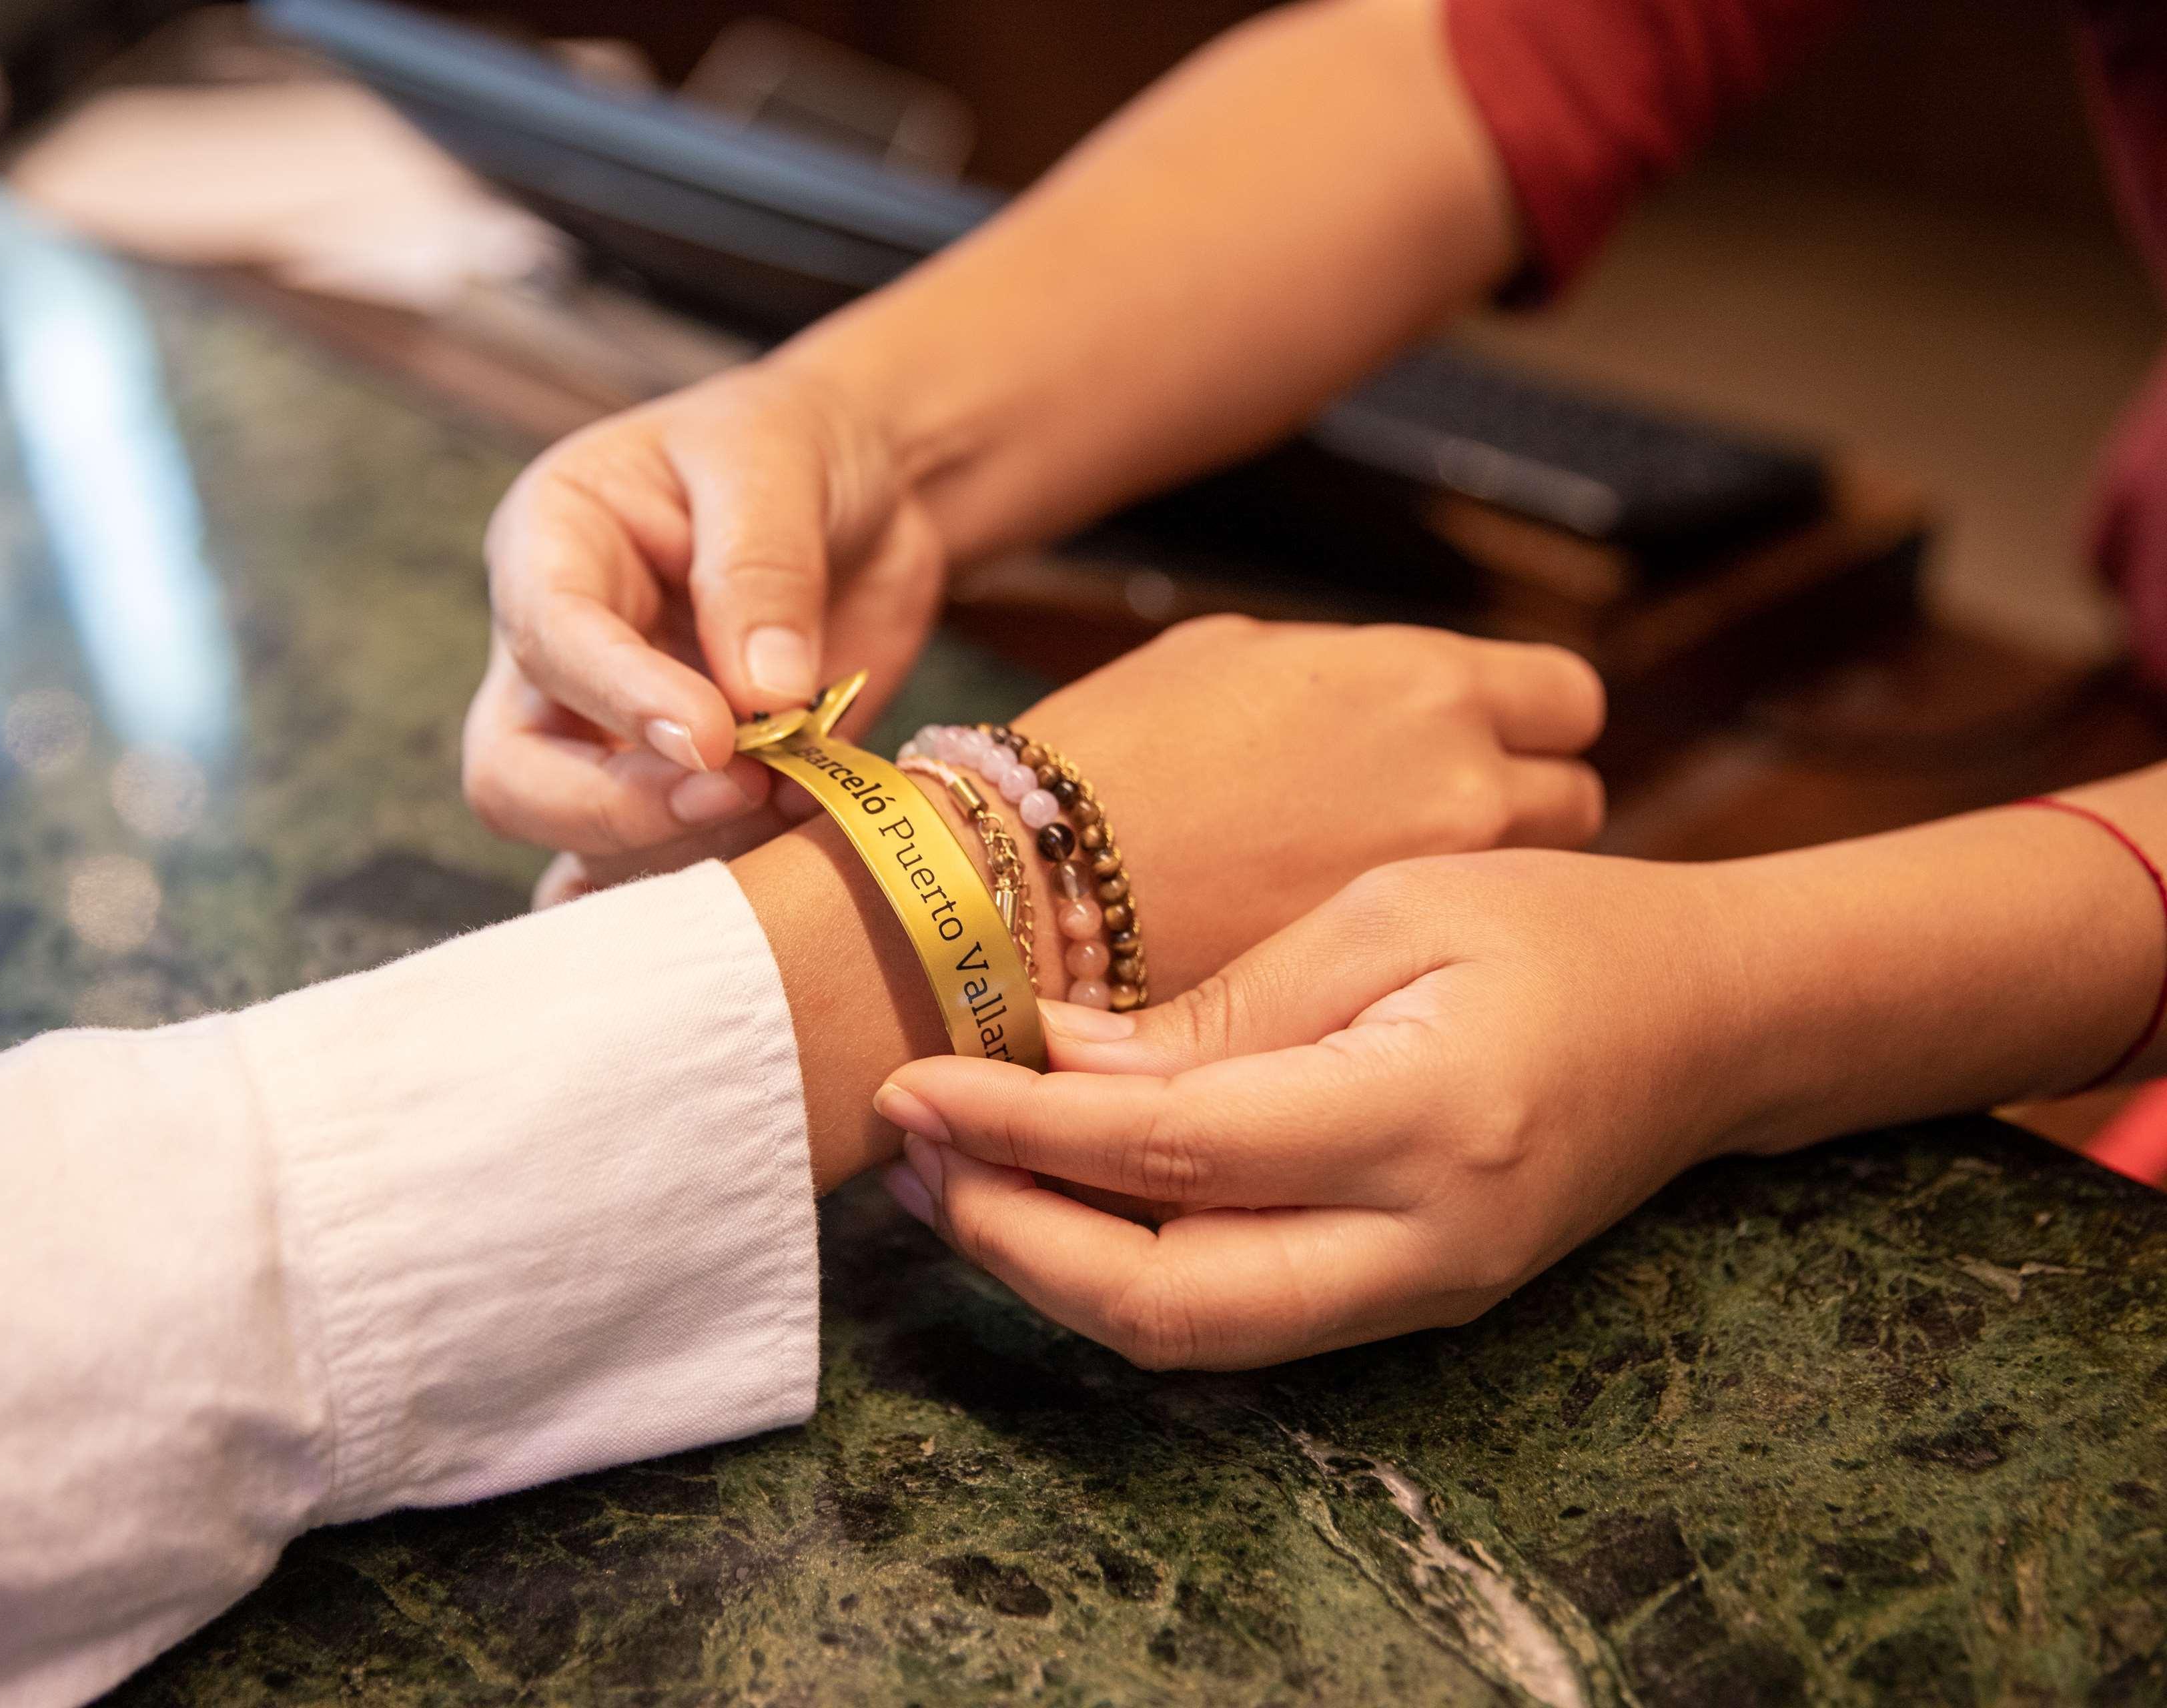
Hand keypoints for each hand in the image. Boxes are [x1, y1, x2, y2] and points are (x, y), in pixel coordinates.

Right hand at [462, 360, 946, 857]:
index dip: (620, 699)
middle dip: (617, 806)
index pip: (545, 638)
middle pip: (516, 776)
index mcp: (552, 548)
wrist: (868, 495)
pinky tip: (776, 889)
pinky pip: (655, 875)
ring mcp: (610, 739)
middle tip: (737, 791)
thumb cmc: (794, 450)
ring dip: (695, 847)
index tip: (715, 736)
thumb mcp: (775, 464)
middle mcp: (556, 659)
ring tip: (805, 793)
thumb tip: (762, 693)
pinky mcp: (678, 795)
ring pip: (589, 844)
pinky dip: (714, 895)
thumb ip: (762, 570)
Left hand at [871, 849, 1769, 1368]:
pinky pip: (1238, 1318)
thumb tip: (1060, 1055)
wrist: (1715, 1020)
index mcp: (1428, 1118)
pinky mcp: (1406, 1299)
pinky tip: (1051, 1202)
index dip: (1025, 1130)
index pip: (1178, 1153)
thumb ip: (1227, 1006)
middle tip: (908, 1154)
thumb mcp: (1391, 912)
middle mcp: (1425, 1241)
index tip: (913, 1085)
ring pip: (1196, 1335)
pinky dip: (1126, 1274)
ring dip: (1052, 1271)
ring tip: (946, 1181)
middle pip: (1172, 1303)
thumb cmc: (1561, 929)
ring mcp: (1420, 1291)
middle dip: (1013, 1240)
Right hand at [992, 617, 1607, 993]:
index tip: (1487, 740)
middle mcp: (1461, 789)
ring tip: (1385, 902)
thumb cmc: (1103, 757)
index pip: (1567, 699)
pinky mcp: (1388, 993)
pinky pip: (1440, 973)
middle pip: (1569, 805)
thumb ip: (1335, 673)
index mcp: (1428, 684)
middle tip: (1430, 829)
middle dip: (1514, 813)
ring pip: (1512, 902)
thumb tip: (1366, 692)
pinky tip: (1338, 959)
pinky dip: (1409, 970)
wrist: (1020, 886)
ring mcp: (1433, 903)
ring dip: (1470, 899)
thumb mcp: (1227, 656)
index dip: (1529, 721)